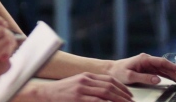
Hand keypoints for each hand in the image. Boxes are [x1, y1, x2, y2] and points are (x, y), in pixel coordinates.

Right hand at [13, 73, 133, 101]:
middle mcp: (85, 80)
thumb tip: (107, 93)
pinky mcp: (78, 98)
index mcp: (86, 75)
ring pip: (106, 94)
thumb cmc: (62, 91)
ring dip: (119, 100)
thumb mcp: (77, 84)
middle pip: (110, 86)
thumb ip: (91, 86)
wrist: (45, 93)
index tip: (129, 95)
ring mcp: (81, 89)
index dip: (122, 88)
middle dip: (123, 96)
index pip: (109, 79)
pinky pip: (97, 101)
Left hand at [107, 53, 175, 87]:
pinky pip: (161, 73)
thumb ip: (144, 78)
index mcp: (144, 59)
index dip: (173, 66)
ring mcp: (148, 65)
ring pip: (165, 70)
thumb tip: (158, 79)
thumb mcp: (130, 76)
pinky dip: (169, 77)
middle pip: (166, 67)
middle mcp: (148, 60)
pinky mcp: (148, 69)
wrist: (111, 70)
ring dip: (175, 76)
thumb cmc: (118, 72)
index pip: (162, 62)